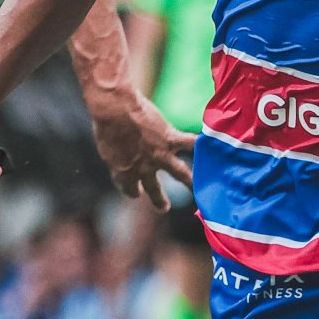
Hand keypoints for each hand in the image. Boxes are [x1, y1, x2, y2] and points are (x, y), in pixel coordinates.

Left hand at [86, 88, 195, 208]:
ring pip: (181, 174)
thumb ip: (115, 154)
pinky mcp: (170, 140)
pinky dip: (202, 145)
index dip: (133, 190)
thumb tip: (121, 151)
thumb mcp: (105, 146)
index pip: (129, 188)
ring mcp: (159, 156)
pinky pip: (190, 144)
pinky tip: (213, 149)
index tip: (137, 192)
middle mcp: (143, 169)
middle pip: (154, 190)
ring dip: (191, 183)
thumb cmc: (105, 124)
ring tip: (198, 190)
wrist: (115, 111)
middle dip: (159, 200)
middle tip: (163, 207)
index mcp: (123, 172)